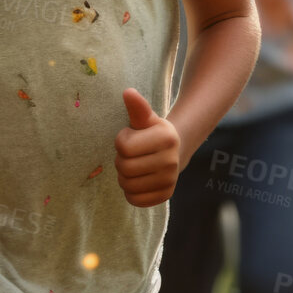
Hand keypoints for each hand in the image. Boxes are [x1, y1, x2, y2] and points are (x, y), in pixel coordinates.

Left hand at [114, 89, 179, 207]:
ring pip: (127, 185)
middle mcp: (171, 160)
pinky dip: (130, 192)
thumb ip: (137, 107)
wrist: (172, 153)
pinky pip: (134, 200)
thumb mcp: (145, 119)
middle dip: (120, 160)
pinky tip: (137, 181)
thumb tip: (128, 92)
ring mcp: (170, 180)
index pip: (124, 146)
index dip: (121, 141)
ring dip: (123, 177)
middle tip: (129, 155)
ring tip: (133, 167)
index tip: (131, 137)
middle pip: (124, 168)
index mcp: (167, 137)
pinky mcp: (165, 196)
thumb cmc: (151, 133)